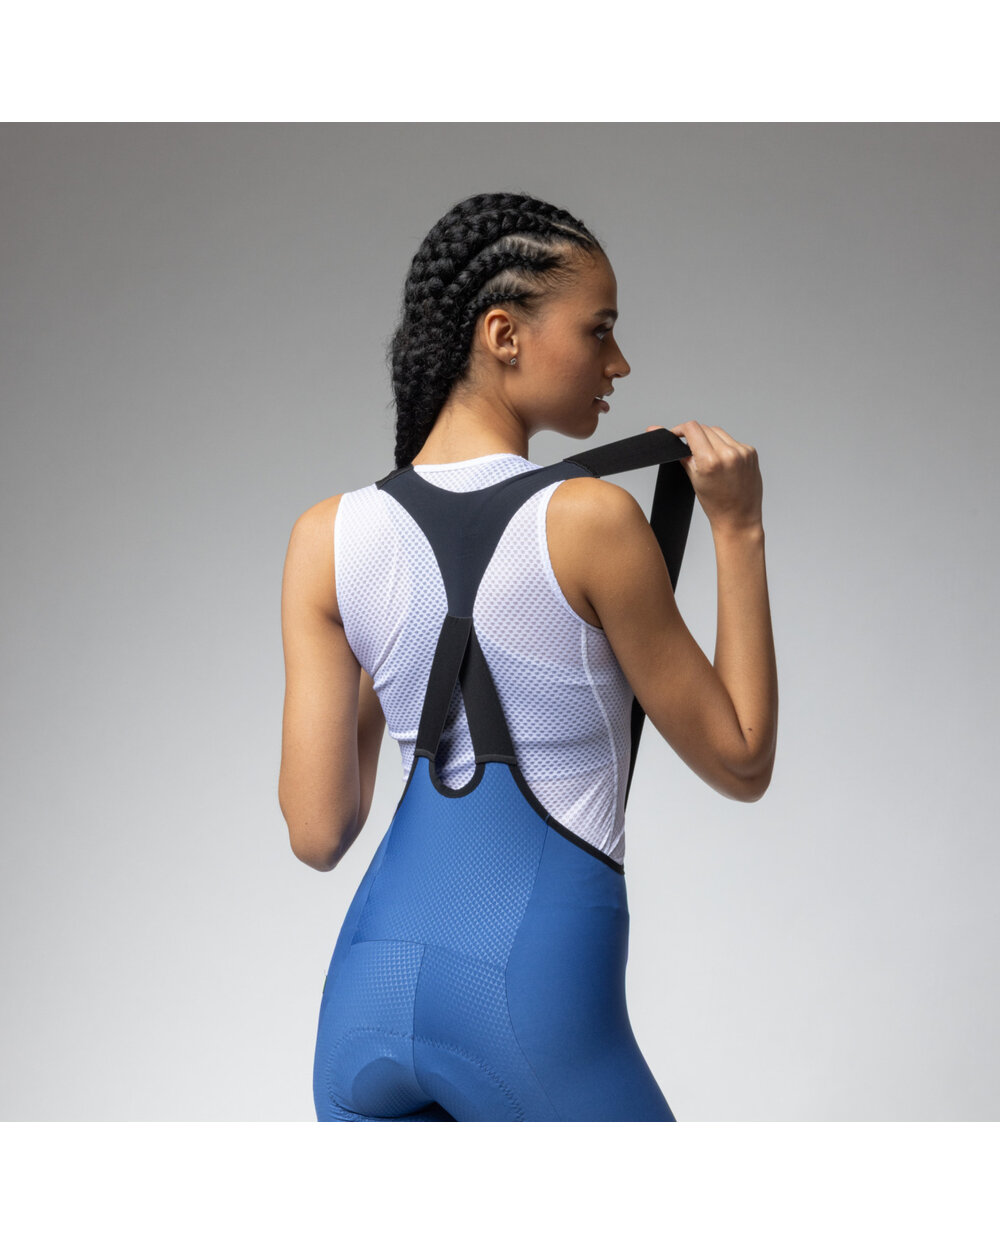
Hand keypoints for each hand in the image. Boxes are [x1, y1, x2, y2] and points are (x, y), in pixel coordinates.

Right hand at [646, 422, 762, 532]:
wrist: (739, 517)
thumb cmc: (716, 503)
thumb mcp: (694, 479)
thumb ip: (684, 456)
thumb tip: (670, 439)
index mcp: (710, 461)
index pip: (692, 429)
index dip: (680, 429)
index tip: (676, 434)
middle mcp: (728, 453)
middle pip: (705, 429)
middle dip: (695, 436)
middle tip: (691, 449)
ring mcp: (742, 452)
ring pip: (718, 432)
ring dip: (710, 439)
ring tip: (708, 457)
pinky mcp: (751, 452)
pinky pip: (732, 440)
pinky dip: (724, 446)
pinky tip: (723, 461)